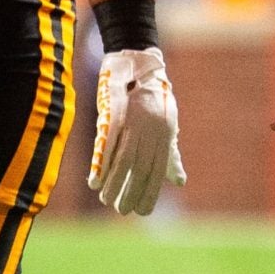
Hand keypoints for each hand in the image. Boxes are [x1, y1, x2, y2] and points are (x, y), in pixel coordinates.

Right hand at [89, 46, 186, 214]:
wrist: (136, 62)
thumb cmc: (152, 97)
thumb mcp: (167, 126)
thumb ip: (169, 156)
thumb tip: (179, 181)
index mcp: (163, 135)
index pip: (156, 170)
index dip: (150, 192)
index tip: (143, 211)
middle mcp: (150, 131)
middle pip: (141, 168)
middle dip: (132, 191)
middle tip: (123, 212)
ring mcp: (133, 122)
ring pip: (124, 159)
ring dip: (115, 182)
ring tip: (106, 200)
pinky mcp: (114, 113)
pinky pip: (108, 143)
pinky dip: (102, 163)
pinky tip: (96, 180)